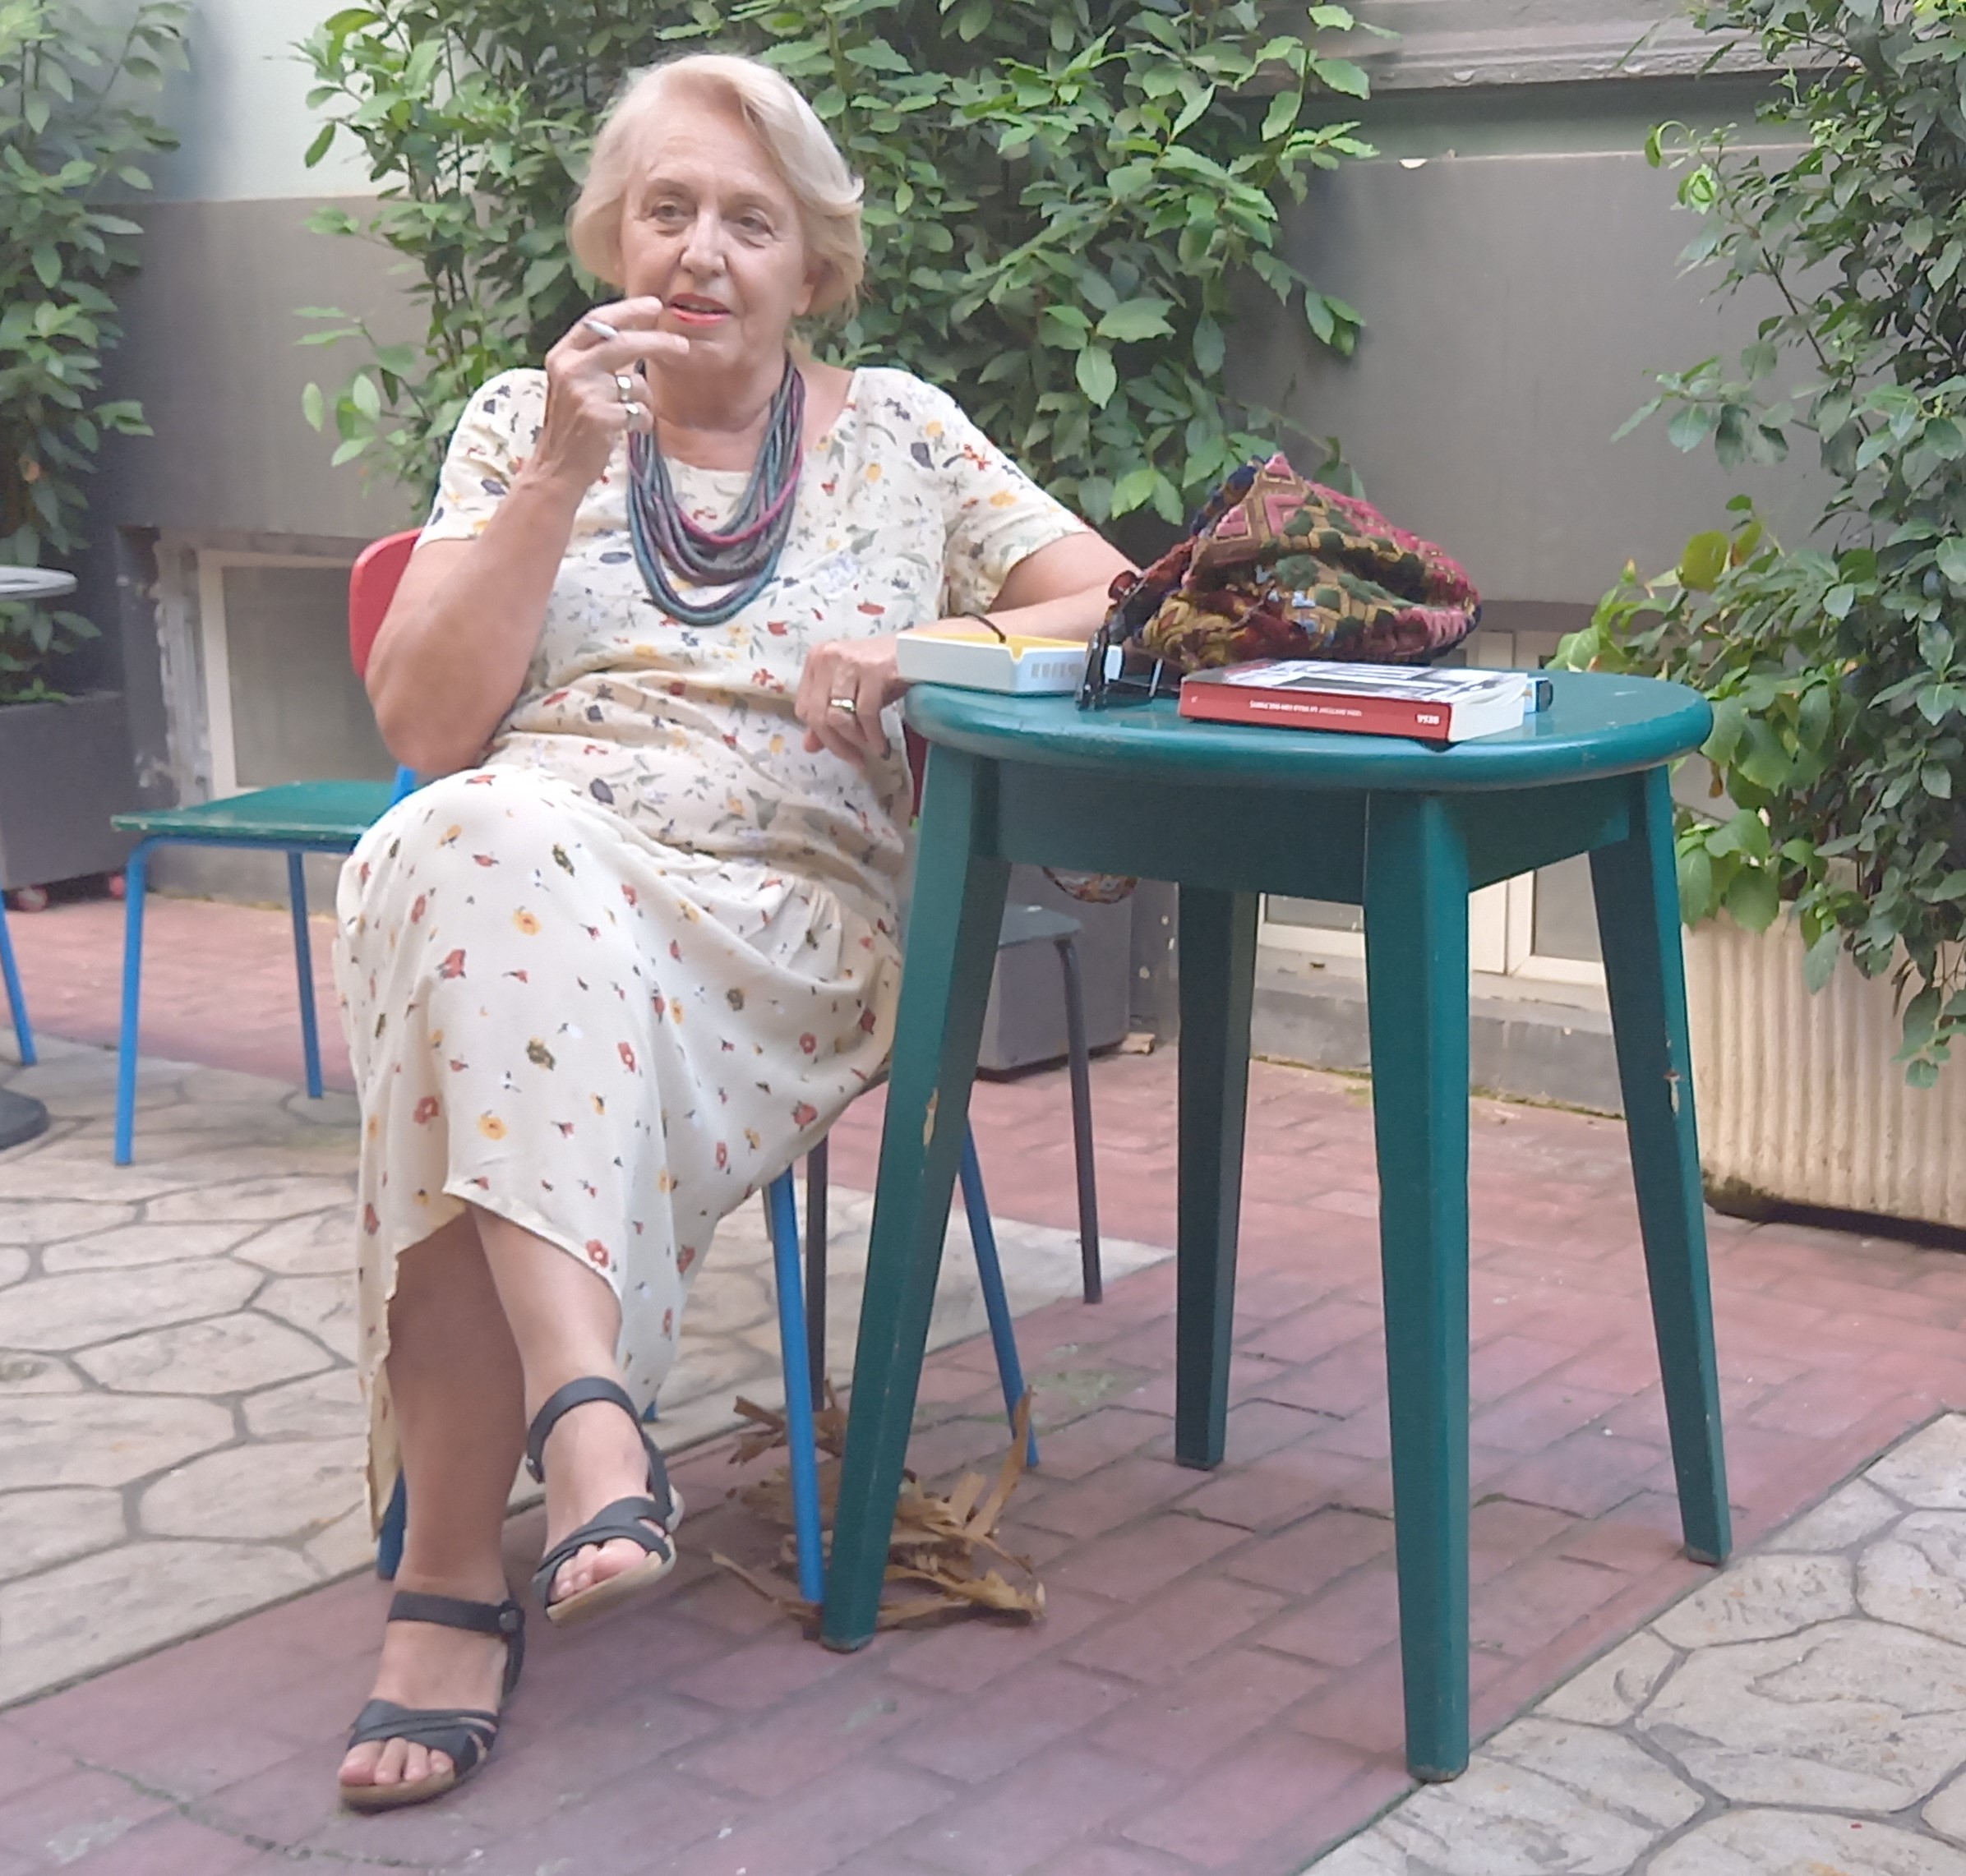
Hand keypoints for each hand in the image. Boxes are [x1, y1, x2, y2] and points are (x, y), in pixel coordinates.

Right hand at [526, 300, 690, 491]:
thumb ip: (599, 360)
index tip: (655, 306)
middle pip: (623, 343)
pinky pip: (640, 412)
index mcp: (562, 355)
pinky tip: (628, 430)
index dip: (628, 311)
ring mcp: (585, 393)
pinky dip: (642, 422)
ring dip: (645, 401)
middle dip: (658, 342)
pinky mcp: (600, 417)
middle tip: (682, 346)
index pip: (597, 321)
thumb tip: (640, 337)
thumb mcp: (575, 384)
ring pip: (637, 384)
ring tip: (630, 415)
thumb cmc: (573, 426)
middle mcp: (570, 369)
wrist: (557, 467)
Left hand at [796, 636, 906, 766]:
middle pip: (817, 715)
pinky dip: (873, 735)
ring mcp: (849, 663)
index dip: (821, 736)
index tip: (842, 751)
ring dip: (855, 740)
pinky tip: (882, 745)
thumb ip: (829, 717)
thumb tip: (809, 747)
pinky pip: (865, 714)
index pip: (804, 709)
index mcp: (816, 661)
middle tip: (857, 760)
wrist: (922, 650)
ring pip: (837, 716)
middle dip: (837, 745)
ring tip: (871, 749)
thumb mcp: (852, 692)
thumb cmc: (886, 670)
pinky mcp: (872, 671)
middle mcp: (826, 658)